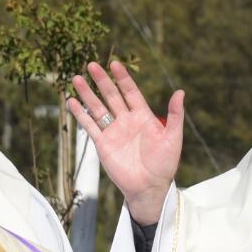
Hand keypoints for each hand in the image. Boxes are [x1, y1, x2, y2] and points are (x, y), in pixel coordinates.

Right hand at [67, 61, 184, 224]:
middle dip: (102, 81)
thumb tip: (180, 92)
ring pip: (97, 108)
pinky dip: (80, 114)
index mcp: (143, 116)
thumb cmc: (164, 164)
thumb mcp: (173, 137)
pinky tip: (71, 102)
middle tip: (92, 64)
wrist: (149, 187)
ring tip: (76, 79)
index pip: (130, 92)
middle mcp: (126, 120)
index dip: (123, 78)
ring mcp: (113, 131)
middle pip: (111, 96)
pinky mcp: (103, 144)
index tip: (114, 64)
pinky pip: (90, 126)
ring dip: (87, 94)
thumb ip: (175, 115)